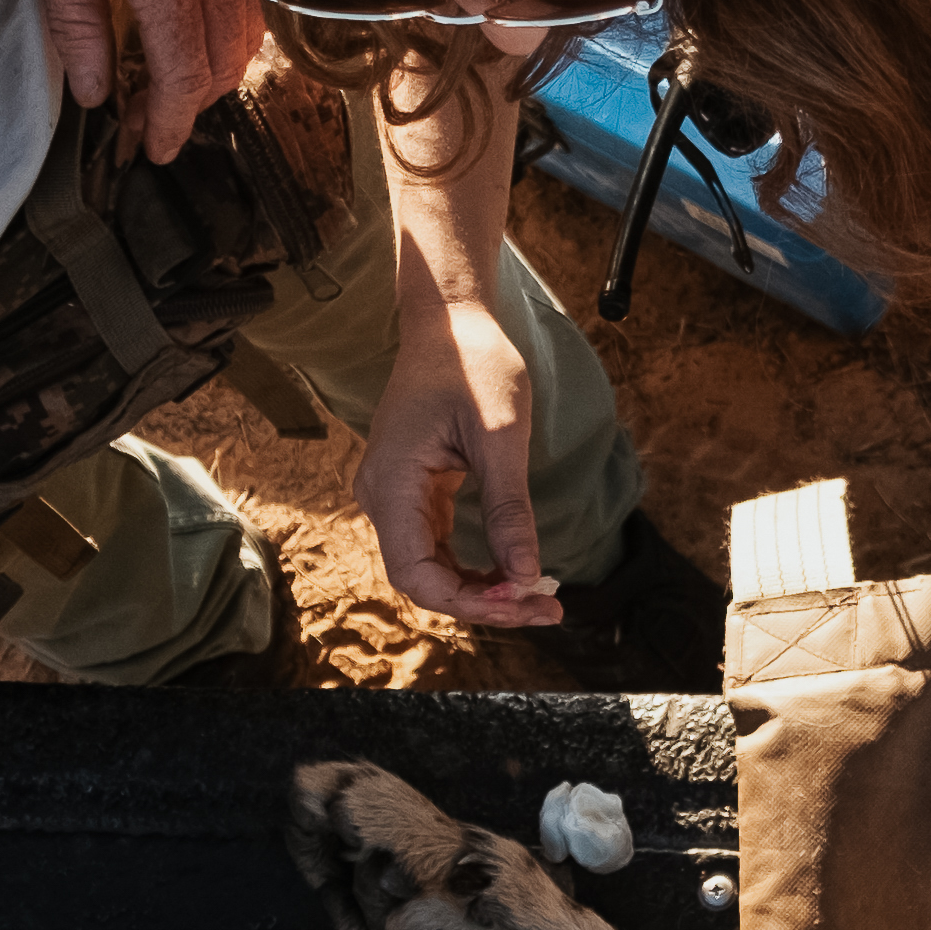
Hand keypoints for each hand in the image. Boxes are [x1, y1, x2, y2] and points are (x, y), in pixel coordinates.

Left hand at [16, 0, 259, 163]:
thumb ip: (74, 19)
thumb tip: (91, 88)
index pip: (180, 78)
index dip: (165, 124)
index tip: (146, 150)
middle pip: (219, 70)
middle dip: (184, 109)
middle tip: (141, 125)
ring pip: (241, 41)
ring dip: (208, 77)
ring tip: (166, 91)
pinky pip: (244, 6)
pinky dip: (223, 39)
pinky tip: (190, 39)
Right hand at [358, 270, 558, 622]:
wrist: (450, 322)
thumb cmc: (474, 363)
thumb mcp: (501, 436)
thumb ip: (510, 508)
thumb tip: (525, 576)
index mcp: (392, 483)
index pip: (417, 575)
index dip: (470, 602)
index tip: (524, 601)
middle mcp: (383, 496)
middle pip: (424, 579)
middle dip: (484, 602)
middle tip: (547, 608)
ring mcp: (395, 494)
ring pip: (431, 567)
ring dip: (481, 589)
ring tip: (538, 597)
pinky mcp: (414, 490)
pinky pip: (438, 545)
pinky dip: (475, 565)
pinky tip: (514, 572)